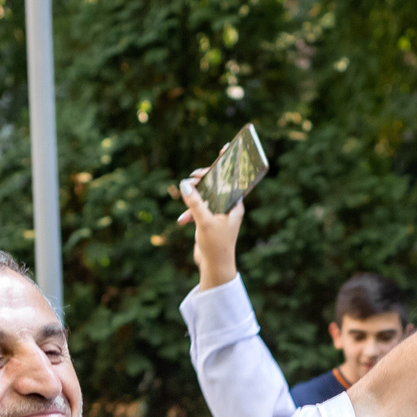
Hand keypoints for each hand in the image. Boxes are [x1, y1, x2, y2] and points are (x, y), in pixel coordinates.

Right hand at [178, 175, 244, 289]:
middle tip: (193, 176)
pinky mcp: (209, 221)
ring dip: (194, 197)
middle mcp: (228, 208)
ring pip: (205, 196)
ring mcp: (218, 214)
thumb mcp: (204, 222)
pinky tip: (182, 220)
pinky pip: (199, 209)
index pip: (232, 179)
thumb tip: (185, 184)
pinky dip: (190, 212)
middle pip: (216, 185)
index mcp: (234, 205)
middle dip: (203, 180)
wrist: (214, 268)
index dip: (227, 164)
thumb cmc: (216, 246)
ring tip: (184, 193)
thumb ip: (194, 202)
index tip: (225, 148)